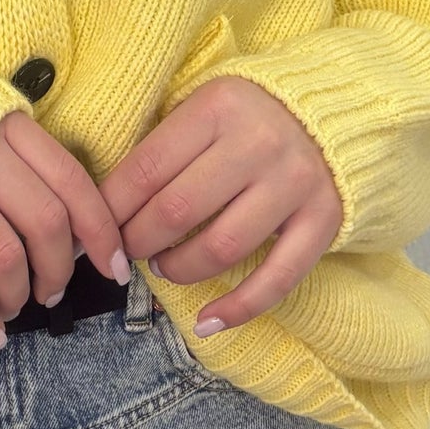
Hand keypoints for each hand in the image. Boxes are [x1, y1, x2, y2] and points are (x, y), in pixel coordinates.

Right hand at [0, 109, 130, 347]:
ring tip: (14, 308)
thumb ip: (26, 162)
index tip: (116, 265)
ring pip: (5, 257)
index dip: (101, 231)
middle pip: (44, 225)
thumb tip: (74, 229)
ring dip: (19, 296)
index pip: (71, 183)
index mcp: (6, 126)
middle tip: (54, 293)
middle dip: (58, 270)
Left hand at [95, 76, 342, 336]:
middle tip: (128, 250)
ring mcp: (294, 183)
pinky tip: (207, 322)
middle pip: (177, 210)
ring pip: (220, 247)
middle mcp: (258, 142)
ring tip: (164, 266)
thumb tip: (101, 206)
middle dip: (138, 241)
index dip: (112, 209)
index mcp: (217, 107)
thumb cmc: (247, 116)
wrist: (331, 113)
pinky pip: (277, 278)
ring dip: (179, 269)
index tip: (98, 229)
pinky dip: (238, 308)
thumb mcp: (203, 108)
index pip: (146, 169)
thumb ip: (162, 148)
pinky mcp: (324, 219)